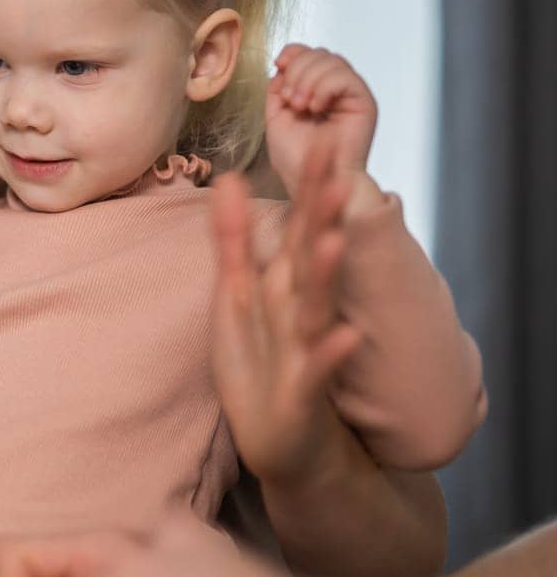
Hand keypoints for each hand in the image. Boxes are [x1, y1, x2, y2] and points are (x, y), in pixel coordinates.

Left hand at [210, 137, 363, 489]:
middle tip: (341, 169)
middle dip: (322, 213)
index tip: (321, 136)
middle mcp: (301, 308)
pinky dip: (332, 352)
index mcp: (285, 283)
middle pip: (312, 253)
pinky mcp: (304, 390)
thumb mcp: (236, 295)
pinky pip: (319, 368)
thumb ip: (234, 239)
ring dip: (325, 273)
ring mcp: (307, 348)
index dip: (308, 184)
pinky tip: (345, 335)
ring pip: (316, 305)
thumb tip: (231, 179)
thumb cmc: (260, 364)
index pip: (299, 224)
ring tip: (333, 241)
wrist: (287, 440)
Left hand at [264, 44, 376, 197]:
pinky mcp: (364, 103)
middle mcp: (337, 90)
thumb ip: (279, 88)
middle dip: (298, 70)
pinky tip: (315, 108)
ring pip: (332, 61)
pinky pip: (345, 77)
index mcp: (316, 90)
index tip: (279, 64)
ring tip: (299, 106)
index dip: (294, 52)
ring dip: (308, 80)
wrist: (309, 181)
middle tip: (289, 99)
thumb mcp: (276, 116)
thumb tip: (283, 66)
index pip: (310, 53)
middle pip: (321, 53)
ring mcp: (351, 96)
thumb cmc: (296, 158)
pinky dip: (324, 87)